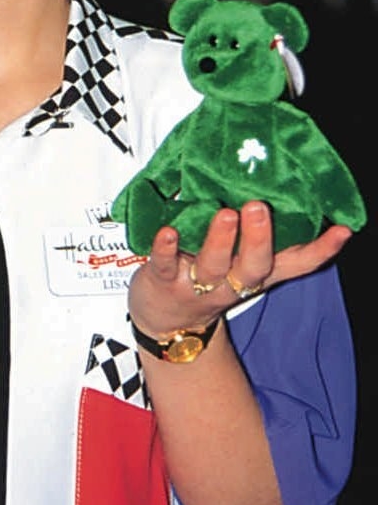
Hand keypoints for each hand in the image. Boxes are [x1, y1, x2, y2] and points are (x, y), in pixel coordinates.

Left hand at [128, 200, 352, 338]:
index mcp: (254, 271)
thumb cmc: (205, 276)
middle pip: (254, 266)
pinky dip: (166, 248)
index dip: (320, 250)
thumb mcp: (237, 260)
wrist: (165, 320)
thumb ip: (254, 232)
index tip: (341, 230)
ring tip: (225, 214)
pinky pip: (165, 264)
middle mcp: (231, 280)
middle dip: (259, 239)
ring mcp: (197, 283)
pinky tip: (168, 231)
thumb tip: (275, 184)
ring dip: (220, 240)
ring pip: (214, 266)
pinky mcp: (163, 280)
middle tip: (259, 207)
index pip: (295, 264)